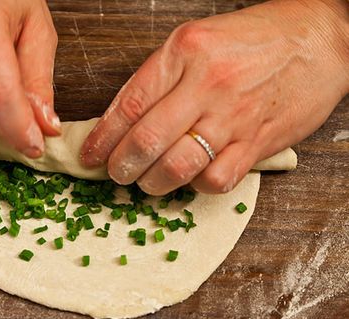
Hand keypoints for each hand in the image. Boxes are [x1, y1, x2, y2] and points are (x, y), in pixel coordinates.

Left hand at [81, 0, 347, 194]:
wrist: (319, 39)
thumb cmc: (254, 39)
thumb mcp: (197, 40)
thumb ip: (160, 77)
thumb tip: (123, 119)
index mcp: (185, 53)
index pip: (130, 104)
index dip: (104, 137)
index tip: (91, 155)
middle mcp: (207, 85)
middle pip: (147, 140)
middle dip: (121, 166)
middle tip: (115, 174)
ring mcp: (234, 116)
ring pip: (177, 166)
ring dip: (152, 183)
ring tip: (145, 182)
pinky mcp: (258, 142)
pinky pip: (216, 179)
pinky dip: (195, 187)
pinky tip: (190, 179)